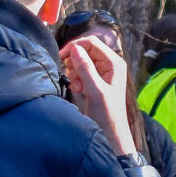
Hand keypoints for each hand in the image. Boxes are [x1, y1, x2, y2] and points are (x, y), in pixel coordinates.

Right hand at [62, 37, 140, 156]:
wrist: (111, 134)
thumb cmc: (107, 116)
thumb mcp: (95, 91)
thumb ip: (85, 69)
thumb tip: (75, 49)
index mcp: (114, 63)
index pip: (91, 42)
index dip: (75, 46)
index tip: (61, 57)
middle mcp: (110, 65)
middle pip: (86, 50)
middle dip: (74, 61)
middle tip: (70, 75)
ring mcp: (103, 73)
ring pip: (82, 60)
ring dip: (74, 70)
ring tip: (76, 85)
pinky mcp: (97, 81)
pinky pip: (82, 71)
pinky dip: (76, 78)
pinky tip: (77, 89)